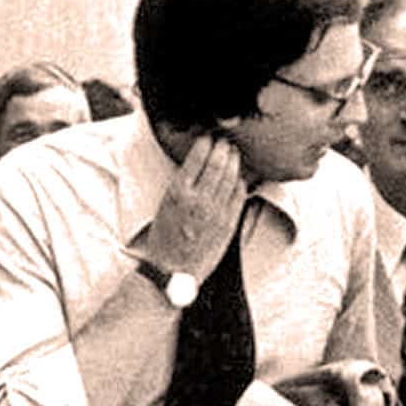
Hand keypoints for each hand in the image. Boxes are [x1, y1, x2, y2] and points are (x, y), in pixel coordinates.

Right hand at [145, 134, 244, 283]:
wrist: (173, 269)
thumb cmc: (165, 238)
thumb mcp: (164, 205)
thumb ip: (182, 184)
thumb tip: (197, 162)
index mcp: (178, 192)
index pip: (197, 157)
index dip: (206, 142)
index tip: (208, 136)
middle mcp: (199, 199)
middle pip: (218, 163)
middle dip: (223, 147)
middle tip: (224, 141)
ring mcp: (216, 211)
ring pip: (231, 176)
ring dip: (234, 160)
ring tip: (233, 153)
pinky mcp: (229, 223)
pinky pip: (239, 195)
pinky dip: (240, 181)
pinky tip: (238, 176)